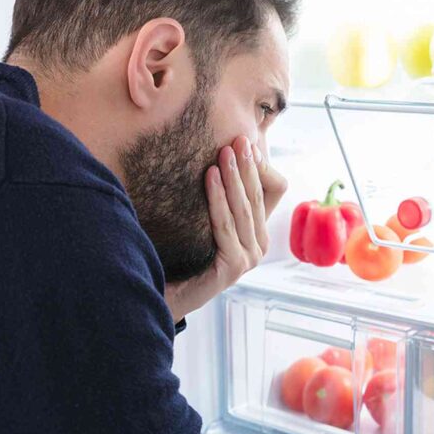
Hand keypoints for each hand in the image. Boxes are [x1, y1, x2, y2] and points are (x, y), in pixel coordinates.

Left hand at [164, 136, 286, 321]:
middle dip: (247, 166)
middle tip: (239, 139)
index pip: (268, 193)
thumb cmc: (183, 255)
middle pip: (256, 197)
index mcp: (256, 234)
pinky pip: (225, 225)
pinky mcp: (234, 267)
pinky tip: (210, 176)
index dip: (259, 169)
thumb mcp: (206, 220)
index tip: (246, 143)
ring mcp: (249, 259)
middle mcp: (258, 246)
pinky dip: (217, 198)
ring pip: (242, 209)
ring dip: (234, 177)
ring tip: (224, 152)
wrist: (165, 295)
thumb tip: (217, 156)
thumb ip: (218, 198)